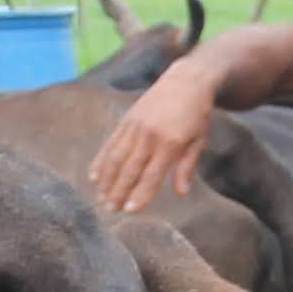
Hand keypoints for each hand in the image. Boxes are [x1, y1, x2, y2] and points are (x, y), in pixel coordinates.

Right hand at [88, 75, 213, 215]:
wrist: (186, 80)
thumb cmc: (197, 114)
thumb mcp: (198, 141)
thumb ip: (186, 167)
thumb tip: (180, 193)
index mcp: (170, 143)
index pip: (151, 175)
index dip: (140, 194)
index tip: (130, 210)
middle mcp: (149, 135)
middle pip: (130, 169)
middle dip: (118, 192)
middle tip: (109, 210)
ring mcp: (135, 126)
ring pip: (116, 158)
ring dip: (107, 180)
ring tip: (100, 198)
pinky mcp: (127, 120)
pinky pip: (111, 143)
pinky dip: (101, 160)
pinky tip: (94, 176)